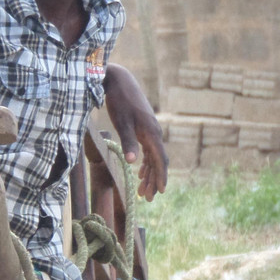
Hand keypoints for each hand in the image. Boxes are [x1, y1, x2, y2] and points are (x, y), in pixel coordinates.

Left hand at [103, 64, 167, 200]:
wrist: (119, 82)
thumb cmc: (119, 102)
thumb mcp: (121, 123)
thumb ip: (128, 142)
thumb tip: (133, 162)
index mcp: (152, 133)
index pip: (160, 160)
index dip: (160, 176)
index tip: (160, 191)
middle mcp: (154, 133)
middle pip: (158, 162)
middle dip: (153, 180)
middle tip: (147, 198)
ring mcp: (149, 131)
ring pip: (152, 157)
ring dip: (148, 174)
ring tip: (142, 190)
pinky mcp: (143, 129)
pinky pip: (148, 150)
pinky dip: (145, 163)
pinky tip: (139, 172)